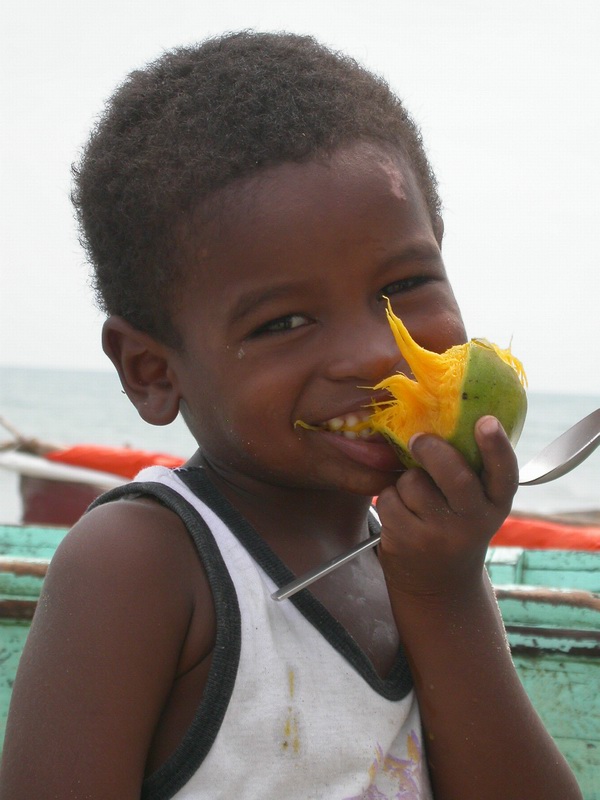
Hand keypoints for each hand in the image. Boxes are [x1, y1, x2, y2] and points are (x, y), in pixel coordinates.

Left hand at [376, 415, 517, 602]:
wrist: (440, 588)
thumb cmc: (456, 529)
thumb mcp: (475, 506)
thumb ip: (470, 472)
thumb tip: (439, 419)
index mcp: (496, 504)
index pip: (504, 472)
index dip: (496, 445)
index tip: (485, 421)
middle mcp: (473, 521)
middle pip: (453, 474)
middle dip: (431, 449)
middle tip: (418, 440)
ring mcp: (440, 534)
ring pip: (412, 482)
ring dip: (406, 480)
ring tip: (414, 495)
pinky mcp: (408, 541)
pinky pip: (389, 499)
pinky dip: (389, 499)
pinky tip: (401, 513)